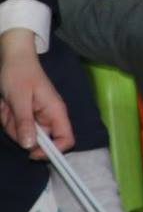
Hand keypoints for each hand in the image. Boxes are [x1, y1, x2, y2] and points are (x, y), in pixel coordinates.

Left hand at [0, 29, 71, 152]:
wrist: (12, 59)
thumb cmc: (20, 74)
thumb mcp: (19, 99)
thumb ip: (25, 122)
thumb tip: (30, 147)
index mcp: (56, 112)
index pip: (66, 140)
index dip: (53, 151)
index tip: (32, 152)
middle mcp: (50, 117)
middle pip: (39, 141)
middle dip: (19, 132)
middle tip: (11, 114)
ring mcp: (37, 116)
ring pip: (24, 135)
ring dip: (11, 123)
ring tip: (8, 106)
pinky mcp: (27, 115)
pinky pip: (17, 127)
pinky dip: (8, 119)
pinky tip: (6, 106)